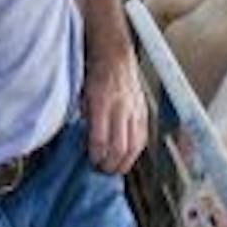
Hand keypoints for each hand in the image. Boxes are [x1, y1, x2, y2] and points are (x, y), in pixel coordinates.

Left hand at [82, 50, 146, 174]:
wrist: (115, 56)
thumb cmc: (95, 76)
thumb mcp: (82, 96)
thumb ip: (86, 119)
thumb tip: (86, 143)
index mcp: (101, 103)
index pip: (100, 140)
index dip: (96, 156)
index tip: (91, 162)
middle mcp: (120, 108)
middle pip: (119, 148)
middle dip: (110, 165)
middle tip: (102, 170)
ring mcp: (134, 111)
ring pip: (134, 147)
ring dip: (124, 163)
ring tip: (115, 168)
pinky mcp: (144, 112)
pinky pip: (143, 138)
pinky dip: (135, 151)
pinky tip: (128, 156)